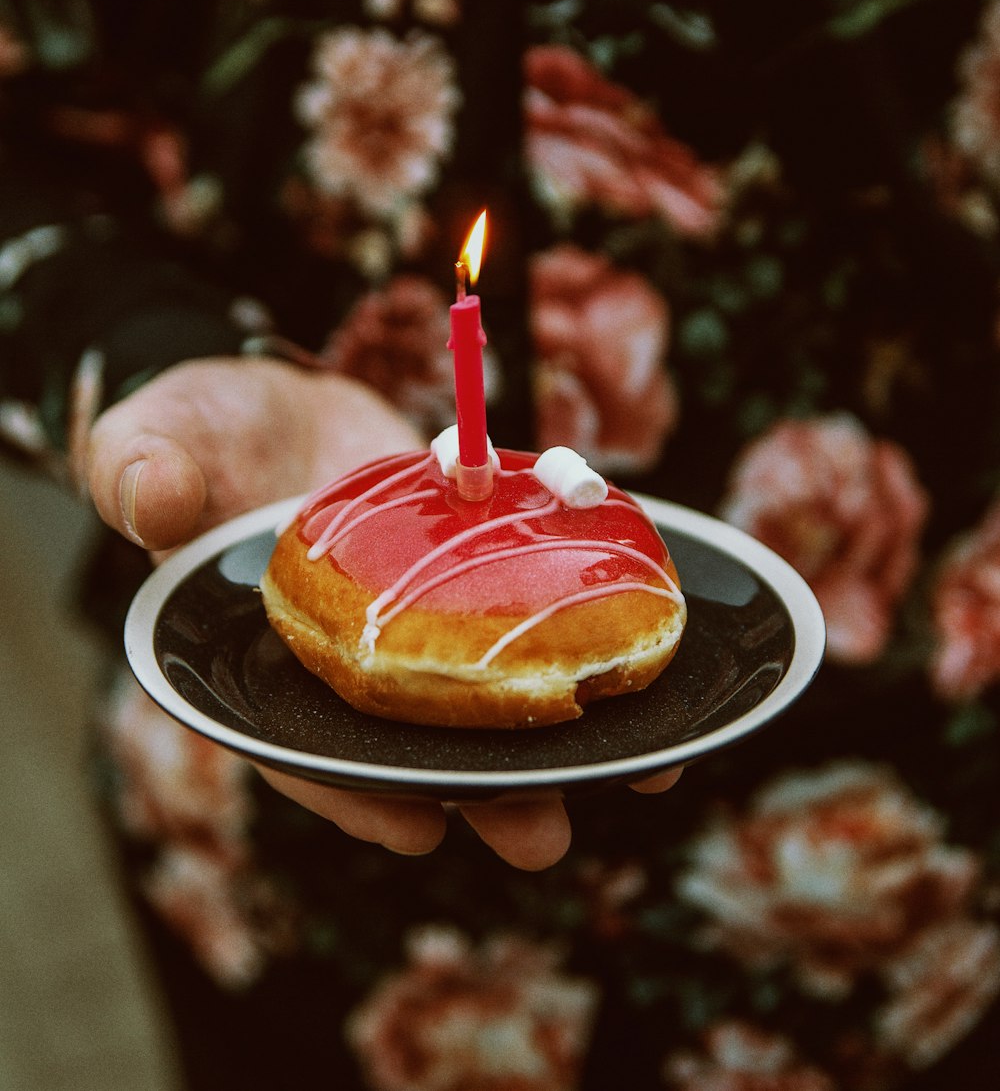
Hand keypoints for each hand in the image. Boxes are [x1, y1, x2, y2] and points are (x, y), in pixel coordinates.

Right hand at [88, 356, 681, 868]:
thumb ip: (142, 472)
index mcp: (267, 659)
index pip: (303, 744)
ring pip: (484, 700)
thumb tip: (152, 501)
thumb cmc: (201, 433)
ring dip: (554, 743)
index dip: (354, 789)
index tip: (414, 828)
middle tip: (542, 831)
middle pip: (413, 743)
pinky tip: (649, 670)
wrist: (275, 407)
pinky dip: (585, 645)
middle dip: (479, 793)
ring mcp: (419, 625)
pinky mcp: (472, 579)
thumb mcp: (157, 440)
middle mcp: (351, 662)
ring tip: (636, 777)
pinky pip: (530, 620)